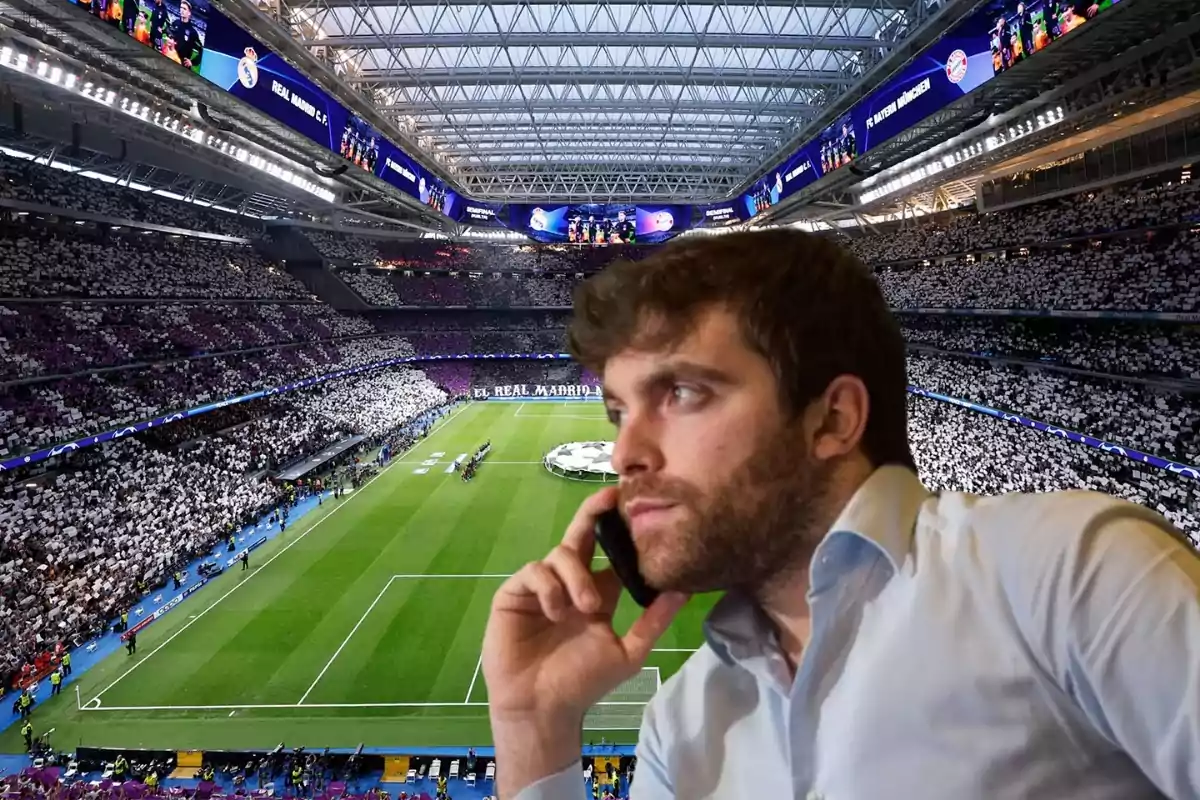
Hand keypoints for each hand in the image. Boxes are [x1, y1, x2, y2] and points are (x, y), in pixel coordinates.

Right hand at [482, 488, 688, 785]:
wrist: (542, 708)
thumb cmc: (583, 683)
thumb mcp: (627, 652)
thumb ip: (653, 621)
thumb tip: (685, 590)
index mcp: (597, 592)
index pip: (610, 552)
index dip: (621, 531)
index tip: (638, 507)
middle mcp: (569, 582)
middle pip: (581, 535)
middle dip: (594, 513)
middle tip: (609, 498)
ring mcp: (541, 586)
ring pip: (561, 554)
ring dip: (577, 576)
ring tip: (586, 608)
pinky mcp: (514, 592)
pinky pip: (535, 572)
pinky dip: (549, 587)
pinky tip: (557, 611)